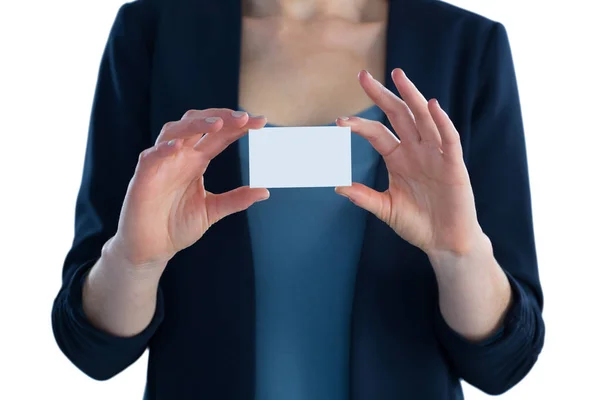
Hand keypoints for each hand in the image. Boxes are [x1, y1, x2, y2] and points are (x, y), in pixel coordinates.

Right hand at [110, 109, 269, 267]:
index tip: (261, 122)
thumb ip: (236, 200)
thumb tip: (265, 191)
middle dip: (221, 116)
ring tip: (217, 124)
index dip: (238, 126)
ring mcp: (161, 163)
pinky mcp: (143, 177)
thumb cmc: (177, 226)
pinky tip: (178, 147)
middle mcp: (180, 156)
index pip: (219, 135)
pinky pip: (151, 156)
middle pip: (198, 123)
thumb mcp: (213, 211)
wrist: (151, 248)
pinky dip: (163, 149)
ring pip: (174, 131)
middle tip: (244, 117)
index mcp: (197, 160)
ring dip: (195, 124)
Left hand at [335, 69, 483, 255]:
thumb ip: (363, 197)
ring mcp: (435, 155)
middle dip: (382, 95)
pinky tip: (431, 106)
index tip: (339, 121)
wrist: (445, 242)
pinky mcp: (454, 165)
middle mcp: (416, 151)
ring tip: (398, 76)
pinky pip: (448, 139)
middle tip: (363, 76)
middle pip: (399, 115)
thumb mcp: (386, 208)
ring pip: (423, 119)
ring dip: (411, 96)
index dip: (360, 125)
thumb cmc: (417, 224)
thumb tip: (337, 187)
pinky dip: (442, 122)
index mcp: (398, 158)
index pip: (377, 133)